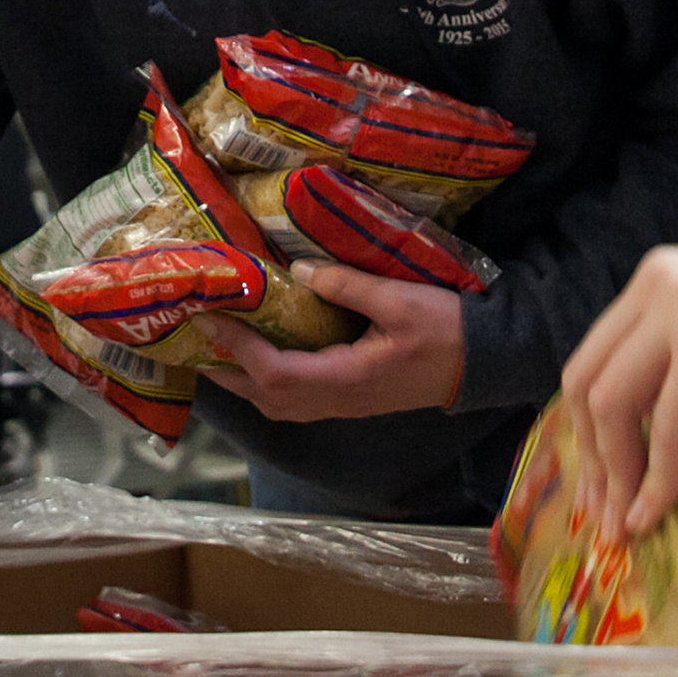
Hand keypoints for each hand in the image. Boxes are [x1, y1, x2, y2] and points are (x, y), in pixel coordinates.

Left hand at [196, 262, 464, 422]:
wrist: (483, 363)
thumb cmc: (446, 330)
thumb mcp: (399, 299)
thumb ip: (347, 285)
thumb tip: (295, 269)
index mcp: (348, 378)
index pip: (275, 372)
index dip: (238, 349)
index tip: (211, 318)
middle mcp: (339, 401)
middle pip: (267, 399)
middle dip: (227, 371)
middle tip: (194, 339)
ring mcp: (345, 406)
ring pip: (279, 406)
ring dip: (244, 381)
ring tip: (217, 350)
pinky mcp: (352, 400)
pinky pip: (296, 403)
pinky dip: (267, 385)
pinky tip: (259, 362)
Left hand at [557, 245, 677, 535]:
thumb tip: (647, 507)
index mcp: (656, 282)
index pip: (593, 363)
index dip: (587, 435)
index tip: (597, 493)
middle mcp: (658, 282)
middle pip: (588, 383)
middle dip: (595, 461)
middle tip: (606, 522)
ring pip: (611, 404)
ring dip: (617, 476)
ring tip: (629, 526)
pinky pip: (664, 425)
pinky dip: (656, 478)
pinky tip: (658, 513)